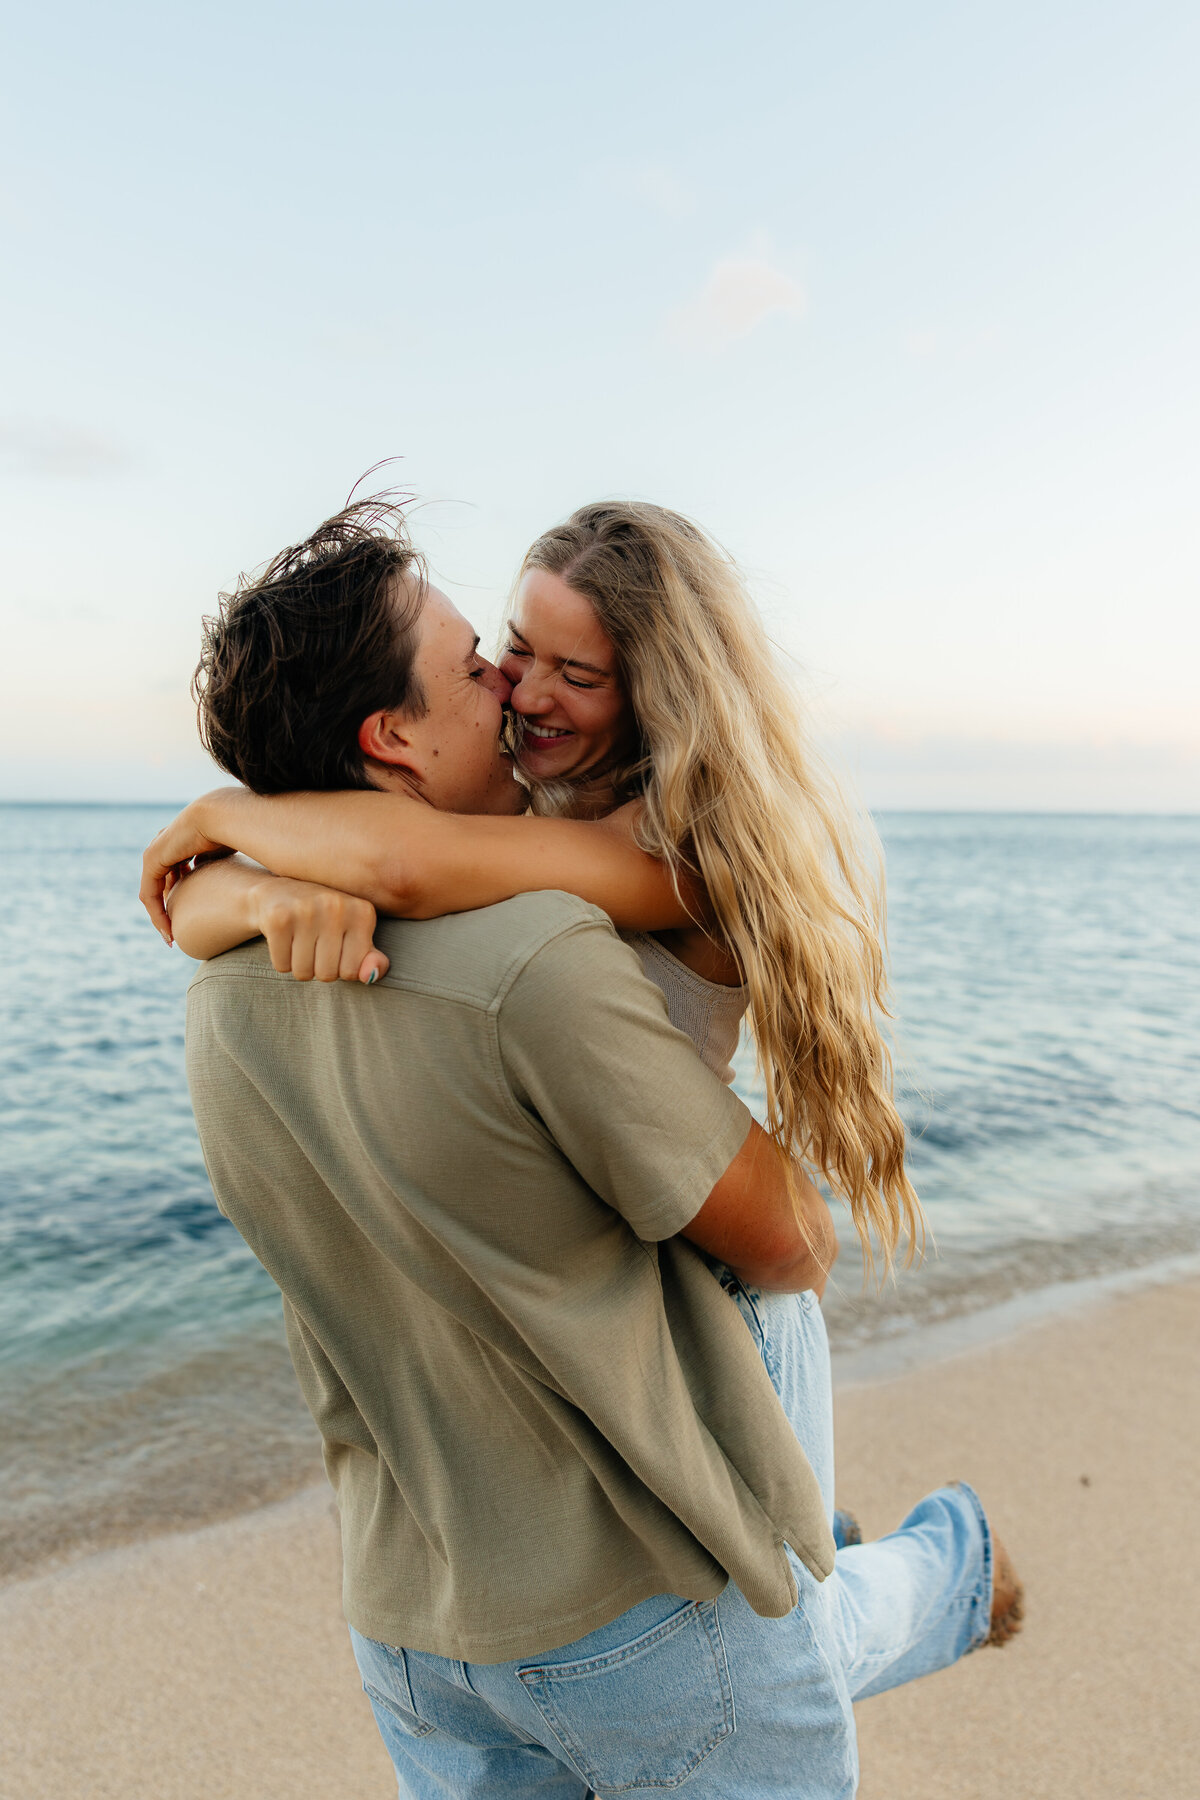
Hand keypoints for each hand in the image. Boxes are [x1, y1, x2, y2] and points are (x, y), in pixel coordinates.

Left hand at [141, 800, 234, 943]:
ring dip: (162, 915)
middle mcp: (168, 844)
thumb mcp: (230, 855)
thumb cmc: (237, 831)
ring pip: (154, 891)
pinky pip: (149, 893)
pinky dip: (157, 913)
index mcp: (186, 840)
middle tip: (179, 932)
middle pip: (166, 882)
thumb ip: (226, 866)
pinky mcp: (152, 859)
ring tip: (173, 937)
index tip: (198, 914)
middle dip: (172, 906)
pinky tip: (168, 931)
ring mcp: (158, 851)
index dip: (187, 892)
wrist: (223, 815)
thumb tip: (241, 884)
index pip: (181, 871)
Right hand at [250, 876, 389, 983]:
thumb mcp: (354, 935)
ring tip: (299, 940)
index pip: (353, 971)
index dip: (340, 968)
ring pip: (303, 972)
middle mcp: (336, 906)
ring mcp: (306, 910)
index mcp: (362, 912)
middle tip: (313, 944)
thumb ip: (369, 958)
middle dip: (318, 968)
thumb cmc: (324, 919)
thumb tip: (370, 976)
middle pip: (327, 974)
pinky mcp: (278, 917)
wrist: (278, 893)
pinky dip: (281, 959)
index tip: (335, 948)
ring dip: (298, 965)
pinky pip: (282, 966)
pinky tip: (284, 938)